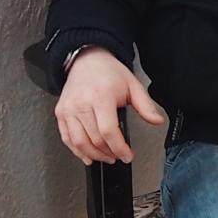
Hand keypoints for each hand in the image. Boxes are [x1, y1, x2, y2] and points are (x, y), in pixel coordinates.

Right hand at [55, 47, 165, 163]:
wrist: (87, 60)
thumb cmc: (109, 73)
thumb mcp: (133, 85)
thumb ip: (146, 106)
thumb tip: (157, 120)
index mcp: (101, 96)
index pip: (108, 131)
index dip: (119, 148)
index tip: (127, 155)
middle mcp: (82, 103)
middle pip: (95, 139)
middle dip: (109, 153)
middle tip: (118, 155)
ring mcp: (69, 109)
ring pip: (79, 142)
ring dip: (94, 155)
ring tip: (106, 157)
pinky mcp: (61, 112)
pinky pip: (67, 138)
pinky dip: (77, 151)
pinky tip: (87, 156)